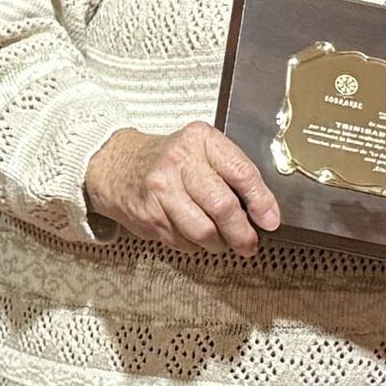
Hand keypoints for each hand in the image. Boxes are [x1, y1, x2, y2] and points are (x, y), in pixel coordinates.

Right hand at [84, 121, 285, 258]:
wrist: (115, 164)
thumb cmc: (167, 159)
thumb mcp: (200, 149)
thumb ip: (230, 172)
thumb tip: (262, 210)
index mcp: (200, 140)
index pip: (241, 172)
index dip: (261, 201)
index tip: (270, 220)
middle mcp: (180, 161)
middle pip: (223, 207)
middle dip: (242, 233)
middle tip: (249, 243)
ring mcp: (161, 190)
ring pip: (204, 231)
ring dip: (219, 243)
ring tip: (222, 241)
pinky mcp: (150, 215)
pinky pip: (184, 241)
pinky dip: (195, 245)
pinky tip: (193, 235)